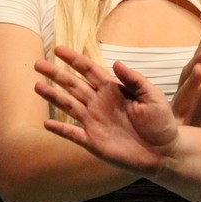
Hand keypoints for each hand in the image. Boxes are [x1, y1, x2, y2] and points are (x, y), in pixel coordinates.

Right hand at [34, 46, 179, 175]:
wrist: (164, 153)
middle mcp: (100, 103)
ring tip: (36, 85)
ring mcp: (94, 122)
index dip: (74, 60)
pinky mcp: (93, 141)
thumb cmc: (161, 123)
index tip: (58, 49)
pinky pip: (72, 134)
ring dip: (53, 96)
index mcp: (114, 90)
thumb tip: (116, 63)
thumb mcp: (153, 97)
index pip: (90, 71)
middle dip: (56, 74)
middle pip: (73, 85)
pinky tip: (46, 123)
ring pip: (69, 105)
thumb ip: (135, 80)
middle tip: (37, 63)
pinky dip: (59, 129)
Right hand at [171, 17, 200, 126]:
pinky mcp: (179, 119)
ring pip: (189, 83)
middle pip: (196, 63)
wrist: (171, 152)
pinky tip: (198, 79)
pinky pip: (184, 105)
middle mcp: (188, 91)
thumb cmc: (193, 129)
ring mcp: (182, 103)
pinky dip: (190, 94)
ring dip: (197, 67)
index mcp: (195, 86)